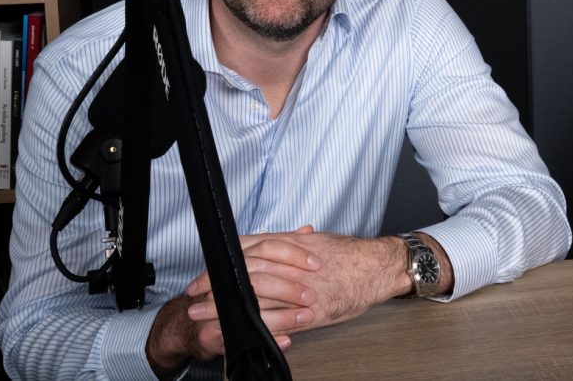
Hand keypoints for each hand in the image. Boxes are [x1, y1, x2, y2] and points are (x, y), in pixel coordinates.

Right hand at [145, 225, 319, 375]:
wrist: (197, 323)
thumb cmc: (233, 292)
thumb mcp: (258, 266)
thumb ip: (282, 249)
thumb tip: (307, 231)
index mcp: (238, 259)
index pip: (267, 247)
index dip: (293, 254)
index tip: (316, 263)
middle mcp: (226, 278)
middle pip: (260, 277)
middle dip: (289, 287)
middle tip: (312, 295)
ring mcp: (216, 305)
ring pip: (253, 307)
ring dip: (284, 315)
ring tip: (306, 318)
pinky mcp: (212, 331)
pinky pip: (242, 335)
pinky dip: (269, 337)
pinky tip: (286, 340)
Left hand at [185, 226, 413, 335]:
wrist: (377, 267)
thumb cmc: (350, 254)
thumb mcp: (314, 241)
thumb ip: (286, 243)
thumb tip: (260, 245)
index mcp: (291, 244)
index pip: (245, 250)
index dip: (219, 264)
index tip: (202, 276)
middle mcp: (293, 264)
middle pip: (244, 272)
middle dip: (215, 286)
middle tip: (195, 297)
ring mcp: (302, 288)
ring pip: (257, 297)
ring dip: (227, 308)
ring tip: (207, 316)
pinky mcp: (314, 311)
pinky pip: (281, 320)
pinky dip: (258, 326)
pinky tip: (242, 331)